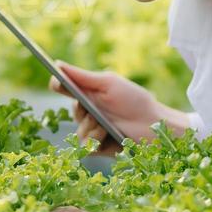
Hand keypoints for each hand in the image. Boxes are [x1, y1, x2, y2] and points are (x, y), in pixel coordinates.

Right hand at [48, 62, 165, 155]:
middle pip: (71, 110)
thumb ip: (82, 76)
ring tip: (106, 124)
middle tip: (94, 109)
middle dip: (82, 109)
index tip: (59, 82)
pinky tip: (106, 134)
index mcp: (89, 93)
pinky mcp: (97, 148)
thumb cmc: (134, 100)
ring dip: (91, 127)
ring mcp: (92, 130)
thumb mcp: (108, 84)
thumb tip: (58, 64)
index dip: (58, 84)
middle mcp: (88, 112)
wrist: (153, 125)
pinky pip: (84, 146)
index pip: (64, 87)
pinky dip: (94, 140)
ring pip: (78, 130)